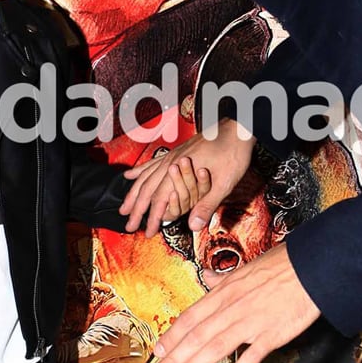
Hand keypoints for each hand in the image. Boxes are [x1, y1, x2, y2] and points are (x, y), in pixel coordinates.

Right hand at [122, 118, 254, 237]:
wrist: (237, 129)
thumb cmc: (234, 154)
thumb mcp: (224, 183)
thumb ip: (207, 204)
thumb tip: (194, 226)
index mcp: (180, 171)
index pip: (160, 200)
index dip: (152, 219)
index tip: (146, 233)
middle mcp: (171, 162)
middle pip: (147, 189)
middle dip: (136, 209)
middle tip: (128, 225)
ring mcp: (172, 155)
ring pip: (145, 177)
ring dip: (133, 193)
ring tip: (124, 207)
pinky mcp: (176, 151)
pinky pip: (152, 163)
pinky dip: (139, 172)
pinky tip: (130, 176)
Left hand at [149, 243, 320, 362]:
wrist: (312, 268)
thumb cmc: (282, 267)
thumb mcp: (245, 268)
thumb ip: (223, 279)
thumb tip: (208, 278)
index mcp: (224, 292)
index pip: (190, 317)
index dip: (172, 336)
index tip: (158, 352)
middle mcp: (232, 307)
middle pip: (196, 336)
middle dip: (173, 359)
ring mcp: (251, 322)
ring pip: (214, 347)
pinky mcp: (271, 334)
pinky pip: (250, 357)